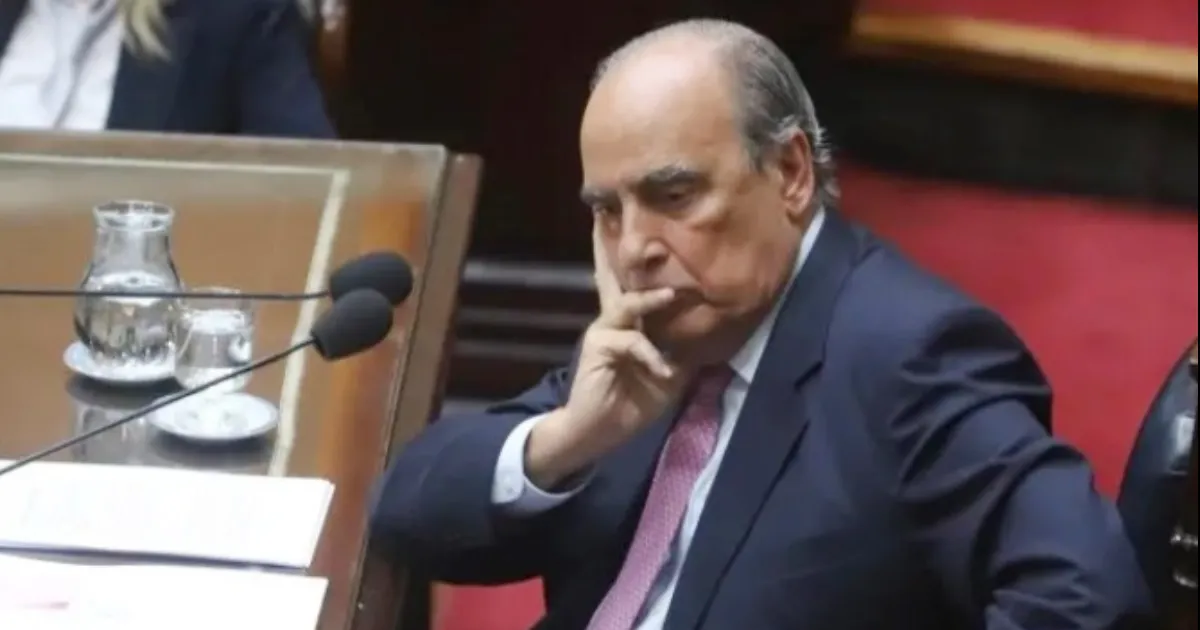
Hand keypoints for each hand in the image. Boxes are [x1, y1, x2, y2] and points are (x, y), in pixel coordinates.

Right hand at [525, 223, 687, 487]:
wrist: (599, 430)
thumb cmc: (634, 401)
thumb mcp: (669, 374)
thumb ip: (682, 350)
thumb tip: (711, 334)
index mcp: (630, 323)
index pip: (632, 284)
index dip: (632, 258)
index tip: (627, 225)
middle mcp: (614, 319)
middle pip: (611, 276)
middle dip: (609, 247)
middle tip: (608, 215)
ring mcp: (604, 331)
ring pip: (627, 304)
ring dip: (650, 299)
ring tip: (669, 295)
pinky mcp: (598, 348)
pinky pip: (631, 343)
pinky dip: (652, 356)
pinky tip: (664, 371)